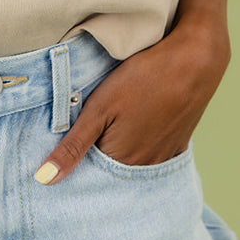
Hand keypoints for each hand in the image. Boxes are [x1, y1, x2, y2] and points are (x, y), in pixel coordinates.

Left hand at [33, 12, 230, 184]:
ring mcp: (165, 155)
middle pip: (110, 172)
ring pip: (130, 164)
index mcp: (122, 162)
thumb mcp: (99, 108)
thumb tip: (44, 180)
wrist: (195, 60)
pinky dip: (138, 147)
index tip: (55, 153)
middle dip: (92, 161)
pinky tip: (132, 129)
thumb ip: (72, 146)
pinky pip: (152, 154)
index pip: (88, 177)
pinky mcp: (178, 142)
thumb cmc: (143, 79)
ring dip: (116, 154)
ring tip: (106, 130)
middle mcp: (145, 167)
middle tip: (78, 139)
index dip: (72, 164)